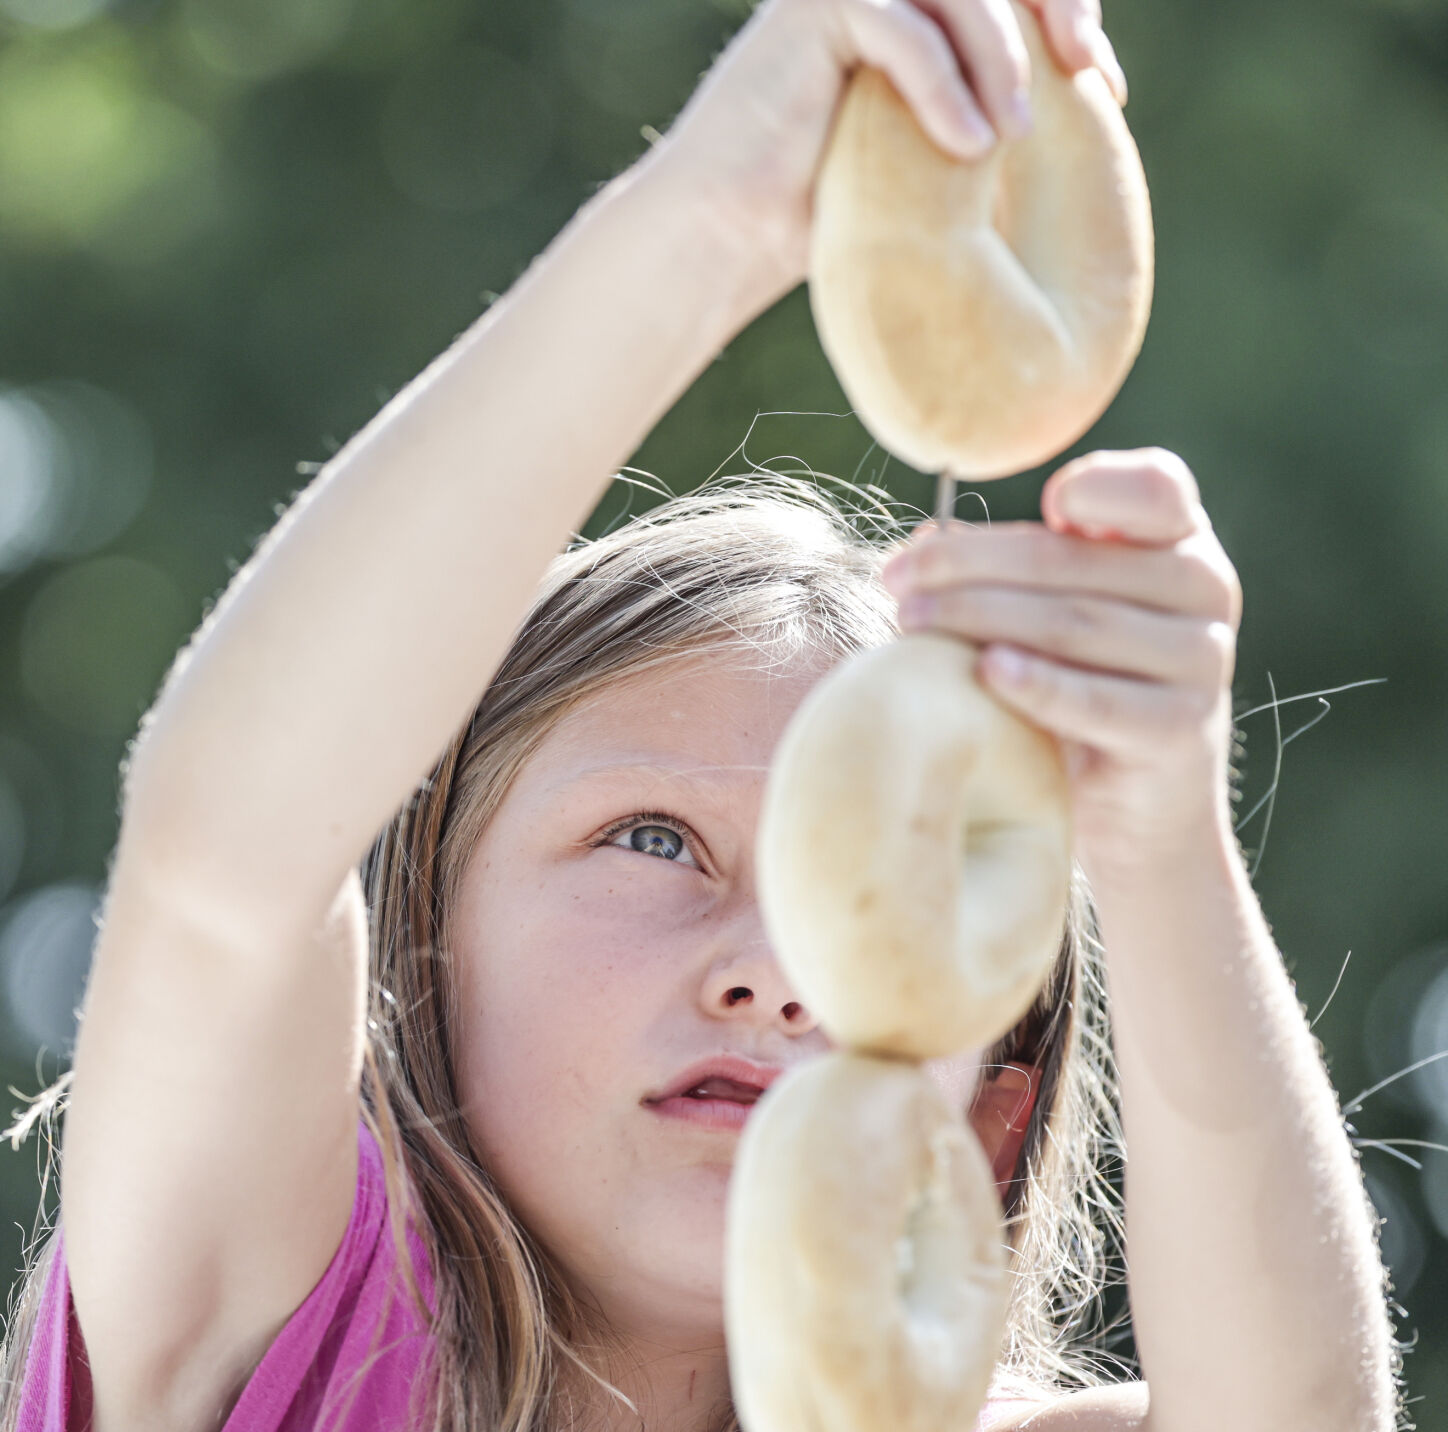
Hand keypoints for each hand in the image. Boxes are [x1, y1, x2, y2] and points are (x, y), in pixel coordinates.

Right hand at [648, 0, 1127, 305]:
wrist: (724, 236)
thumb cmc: (816, 219)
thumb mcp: (923, 163)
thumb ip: (978, 116)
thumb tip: (1075, 124)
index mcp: (912, 4)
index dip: (1067, 11)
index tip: (1103, 85)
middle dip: (1056, 5)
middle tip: (1088, 74)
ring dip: (1001, 58)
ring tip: (1014, 140)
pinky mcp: (815, 10)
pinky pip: (905, 29)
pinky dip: (944, 88)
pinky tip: (968, 149)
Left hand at [880, 449, 1242, 882]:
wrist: (1137, 807)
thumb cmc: (1078, 686)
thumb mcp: (1051, 612)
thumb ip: (1009, 569)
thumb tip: (923, 541)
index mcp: (1178, 540)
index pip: (1155, 489)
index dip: (1099, 486)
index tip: (1040, 501)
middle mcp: (1203, 588)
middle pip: (1075, 560)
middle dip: (971, 565)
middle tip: (898, 579)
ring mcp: (1200, 661)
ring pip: (1075, 624)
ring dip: (980, 618)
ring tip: (911, 623)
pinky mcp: (1179, 730)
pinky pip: (1098, 701)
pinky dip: (1038, 684)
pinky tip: (986, 672)